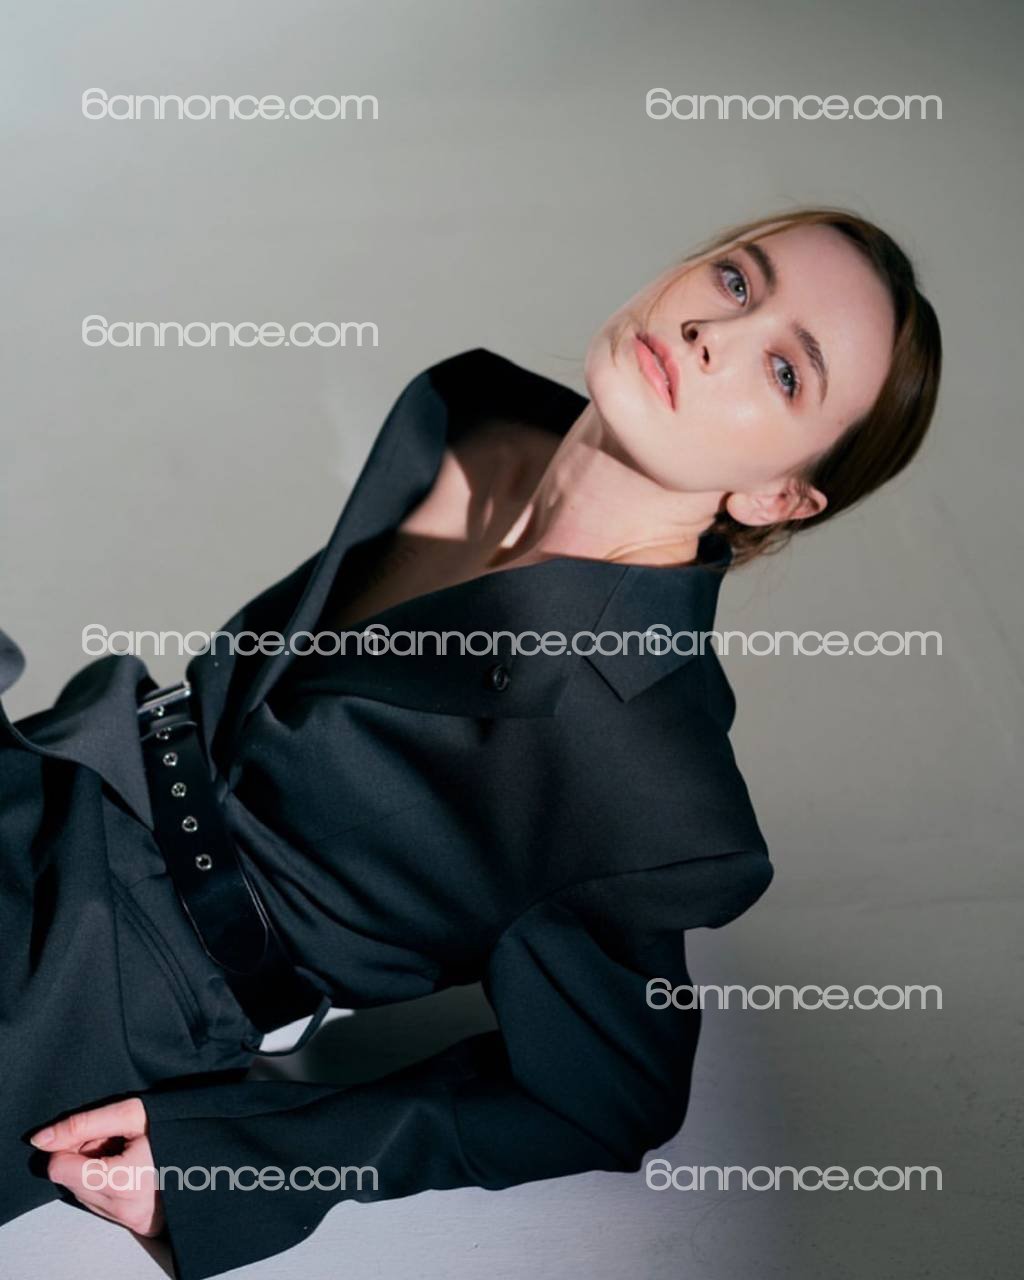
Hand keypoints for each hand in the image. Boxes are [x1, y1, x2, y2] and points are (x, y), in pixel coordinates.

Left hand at [29, 1098, 164, 1237]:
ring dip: (96, 1171)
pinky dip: (109, 1185)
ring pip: (83, 1194)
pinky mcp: (135, 1225)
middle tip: (119, 1140)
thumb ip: (83, 1123)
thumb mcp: (133, 1114)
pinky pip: (102, 1205)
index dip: (71, 1143)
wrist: (216, 1159)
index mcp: (119, 1181)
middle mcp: (120, 1209)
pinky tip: (134, 1169)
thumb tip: (40, 1139)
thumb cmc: (178, 1129)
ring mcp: (128, 1220)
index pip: (58, 1167)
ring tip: (129, 1153)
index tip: (95, 1133)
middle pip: (69, 1181)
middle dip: (85, 1156)